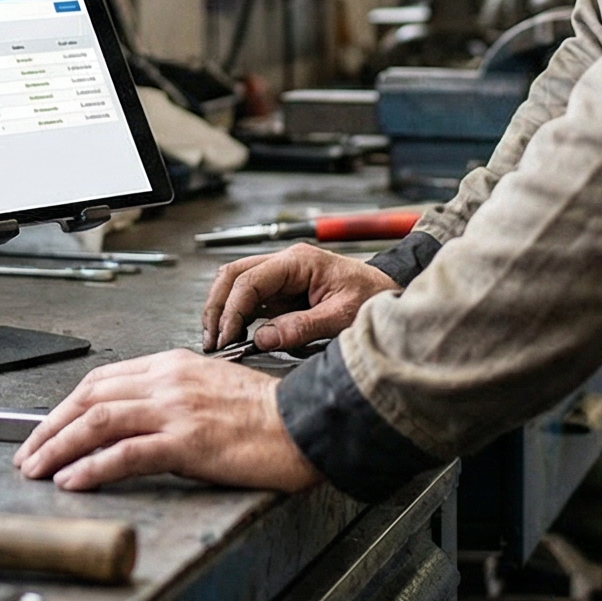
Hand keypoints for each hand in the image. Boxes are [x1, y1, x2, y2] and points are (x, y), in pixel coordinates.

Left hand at [13, 349, 320, 491]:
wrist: (305, 423)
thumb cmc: (266, 414)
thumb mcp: (209, 390)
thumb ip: (170, 398)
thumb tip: (132, 423)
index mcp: (173, 364)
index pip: (102, 380)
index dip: (66, 406)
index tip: (47, 429)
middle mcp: (169, 380)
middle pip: (90, 396)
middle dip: (50, 426)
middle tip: (28, 453)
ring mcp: (177, 409)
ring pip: (98, 421)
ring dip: (59, 446)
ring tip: (37, 469)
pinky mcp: (188, 440)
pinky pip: (127, 453)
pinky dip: (93, 467)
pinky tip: (73, 480)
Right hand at [202, 243, 400, 350]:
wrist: (389, 294)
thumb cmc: (372, 297)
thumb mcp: (341, 316)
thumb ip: (302, 327)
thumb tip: (263, 338)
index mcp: (298, 261)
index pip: (249, 280)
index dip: (232, 310)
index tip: (225, 336)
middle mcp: (286, 263)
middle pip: (234, 275)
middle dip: (217, 307)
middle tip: (212, 338)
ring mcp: (282, 276)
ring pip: (237, 285)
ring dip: (223, 310)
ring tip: (218, 339)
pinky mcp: (283, 292)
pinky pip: (251, 299)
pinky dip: (237, 316)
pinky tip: (234, 335)